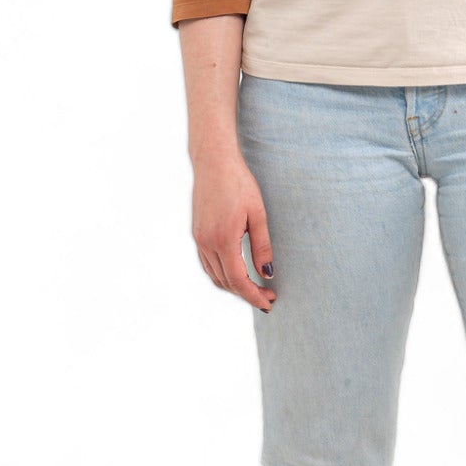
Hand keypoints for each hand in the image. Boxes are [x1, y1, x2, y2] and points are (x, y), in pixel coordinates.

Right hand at [192, 146, 276, 311]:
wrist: (214, 163)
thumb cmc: (240, 184)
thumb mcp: (258, 215)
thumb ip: (262, 247)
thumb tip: (267, 274)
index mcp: (224, 239)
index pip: (238, 280)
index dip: (254, 296)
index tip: (269, 303)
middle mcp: (207, 243)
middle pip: (226, 282)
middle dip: (247, 294)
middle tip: (268, 297)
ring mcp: (199, 239)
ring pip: (215, 276)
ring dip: (234, 287)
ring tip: (255, 289)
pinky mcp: (197, 234)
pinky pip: (207, 264)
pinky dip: (222, 275)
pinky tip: (236, 274)